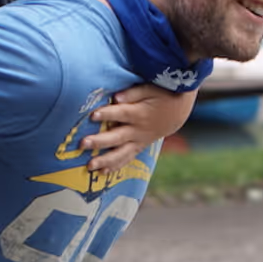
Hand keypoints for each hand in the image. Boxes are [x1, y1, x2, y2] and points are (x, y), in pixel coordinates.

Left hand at [81, 84, 196, 171]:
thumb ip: (133, 93)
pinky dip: (115, 166)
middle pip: (117, 137)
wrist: (179, 110)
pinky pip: (127, 159)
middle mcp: (139, 130)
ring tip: (89, 166)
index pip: (122, 113)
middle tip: (83, 144)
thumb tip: (115, 97)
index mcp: (140, 113)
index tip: (93, 115)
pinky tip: (101, 172)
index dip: (108, 114)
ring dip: (105, 160)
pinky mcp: (140, 146)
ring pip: (121, 154)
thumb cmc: (162, 94)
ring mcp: (139, 141)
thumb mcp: (151, 88)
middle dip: (99, 142)